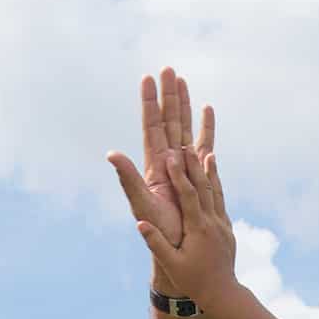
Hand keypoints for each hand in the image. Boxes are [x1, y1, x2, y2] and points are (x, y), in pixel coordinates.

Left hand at [107, 66, 214, 285]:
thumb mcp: (141, 204)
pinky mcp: (198, 174)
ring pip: (184, 128)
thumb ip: (127, 179)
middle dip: (168, 95)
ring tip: (183, 81)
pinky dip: (206, 127)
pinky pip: (204, 145)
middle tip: (168, 69)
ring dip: (184, 105)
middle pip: (168, 121)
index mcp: (154, 165)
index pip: (151, 126)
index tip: (148, 79)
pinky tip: (207, 111)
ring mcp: (183, 166)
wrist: (180, 249)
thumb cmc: (159, 231)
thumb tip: (111, 154)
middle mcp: (167, 161)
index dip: (150, 103)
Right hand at [130, 136, 242, 311]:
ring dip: (210, 172)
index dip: (180, 174)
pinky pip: (221, 203)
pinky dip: (217, 188)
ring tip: (207, 152)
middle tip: (187, 145)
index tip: (172, 156)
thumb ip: (156, 243)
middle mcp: (213, 222)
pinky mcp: (226, 229)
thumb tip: (140, 223)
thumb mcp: (171, 264)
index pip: (188, 195)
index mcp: (198, 228)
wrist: (223, 294)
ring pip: (216, 192)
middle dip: (194, 165)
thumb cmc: (194, 281)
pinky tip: (214, 180)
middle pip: (204, 187)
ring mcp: (222, 225)